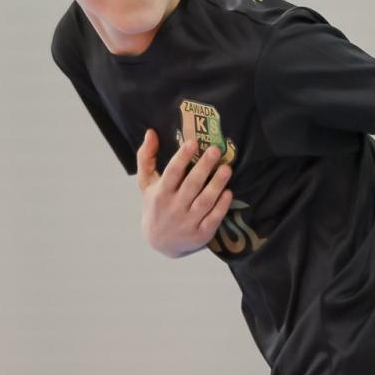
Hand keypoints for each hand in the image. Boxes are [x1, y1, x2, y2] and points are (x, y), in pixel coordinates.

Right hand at [136, 129, 233, 257]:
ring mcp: (188, 222)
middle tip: (216, 150)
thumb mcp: (146, 183)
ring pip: (204, 202)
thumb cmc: (155, 205)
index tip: (193, 142)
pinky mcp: (201, 234)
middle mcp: (174, 208)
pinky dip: (221, 206)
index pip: (171, 174)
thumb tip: (150, 132)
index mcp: (160, 193)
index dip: (182, 158)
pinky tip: (228, 192)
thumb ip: (146, 158)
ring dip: (216, 185)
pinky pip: (213, 219)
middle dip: (204, 167)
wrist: (160, 242)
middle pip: (191, 185)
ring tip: (226, 169)